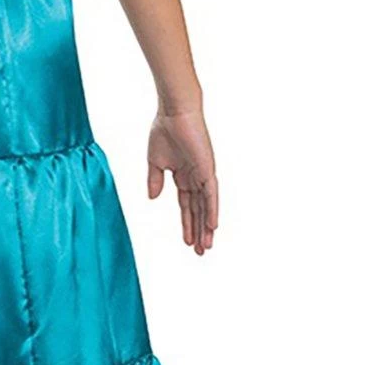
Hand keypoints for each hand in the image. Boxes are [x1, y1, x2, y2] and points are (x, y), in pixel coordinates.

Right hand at [147, 110, 217, 255]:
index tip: (186, 242)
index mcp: (183, 176)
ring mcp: (203, 175)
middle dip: (198, 231)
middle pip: (198, 210)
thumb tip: (152, 199)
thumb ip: (154, 180)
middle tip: (201, 251)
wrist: (173, 113)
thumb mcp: (154, 161)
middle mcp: (196, 178)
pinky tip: (213, 226)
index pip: (186, 205)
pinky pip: (211, 194)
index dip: (186, 224)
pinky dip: (212, 210)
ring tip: (207, 246)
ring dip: (206, 227)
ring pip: (206, 207)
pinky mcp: (207, 169)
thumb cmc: (164, 130)